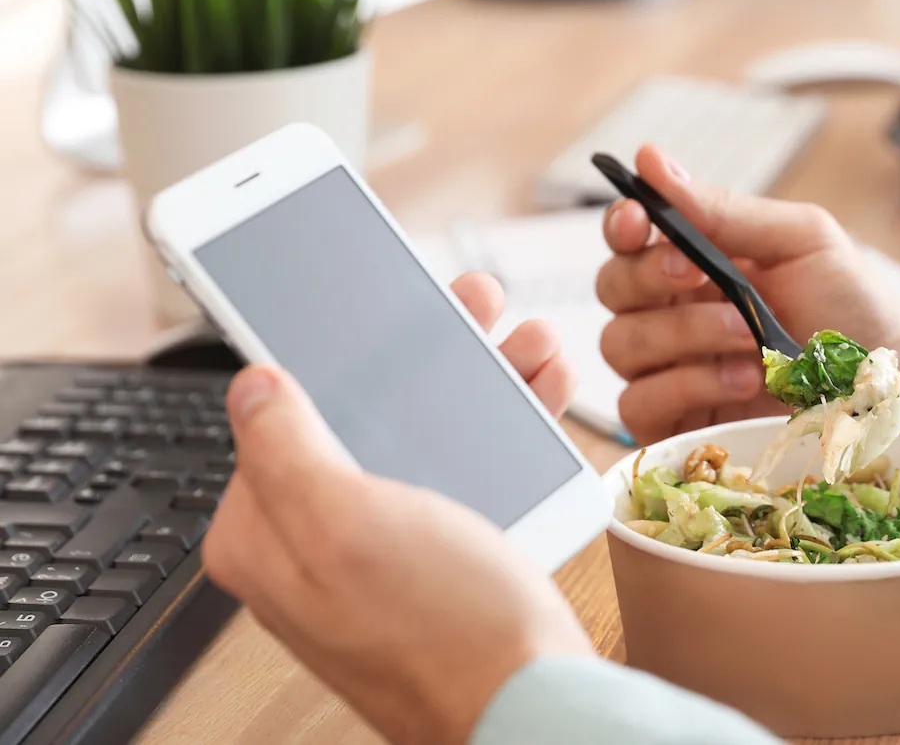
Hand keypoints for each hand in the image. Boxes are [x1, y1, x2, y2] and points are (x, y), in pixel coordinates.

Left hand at [204, 273, 593, 744]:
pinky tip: (539, 396)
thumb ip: (284, 447)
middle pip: (366, 416)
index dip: (329, 353)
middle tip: (467, 308)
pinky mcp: (444, 562)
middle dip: (423, 357)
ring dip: (479, 383)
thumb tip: (251, 386)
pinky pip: (469, 474)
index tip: (365, 305)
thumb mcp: (345, 523)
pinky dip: (505, 430)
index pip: (280, 414)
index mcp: (269, 534)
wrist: (534, 706)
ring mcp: (386, 553)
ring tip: (524, 345)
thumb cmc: (443, 636)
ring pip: (425, 437)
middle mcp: (320, 544)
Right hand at [596, 145, 899, 444]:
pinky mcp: (676, 423)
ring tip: (750, 340)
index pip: (626, 237)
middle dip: (651, 279)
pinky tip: (742, 380)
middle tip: (704, 279)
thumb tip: (652, 160)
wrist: (889, 377)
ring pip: (621, 346)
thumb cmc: (849, 303)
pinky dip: (687, 387)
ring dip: (685, 336)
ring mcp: (670, 370)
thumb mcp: (799, 240)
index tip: (639, 221)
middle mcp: (670, 312)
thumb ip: (724, 209)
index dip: (620, 225)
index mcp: (692, 261)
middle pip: (611, 289)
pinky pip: (639, 404)